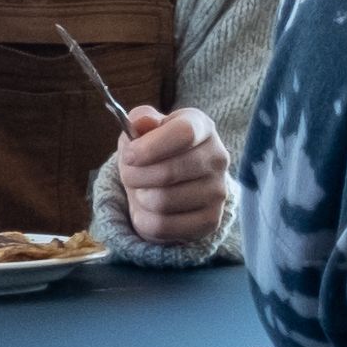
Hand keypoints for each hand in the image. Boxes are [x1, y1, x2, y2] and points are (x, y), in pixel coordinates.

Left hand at [114, 103, 231, 251]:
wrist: (172, 183)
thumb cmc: (155, 151)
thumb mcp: (144, 130)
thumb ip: (141, 120)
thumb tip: (142, 122)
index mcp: (202, 127)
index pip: (184, 133)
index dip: (150, 146)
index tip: (129, 156)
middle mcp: (217, 157)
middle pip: (169, 172)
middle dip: (135, 176)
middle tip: (128, 175)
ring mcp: (218, 191)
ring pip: (163, 202)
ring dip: (139, 198)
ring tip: (141, 191)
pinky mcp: (211, 220)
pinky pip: (164, 226)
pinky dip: (145, 220)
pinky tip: (149, 211)